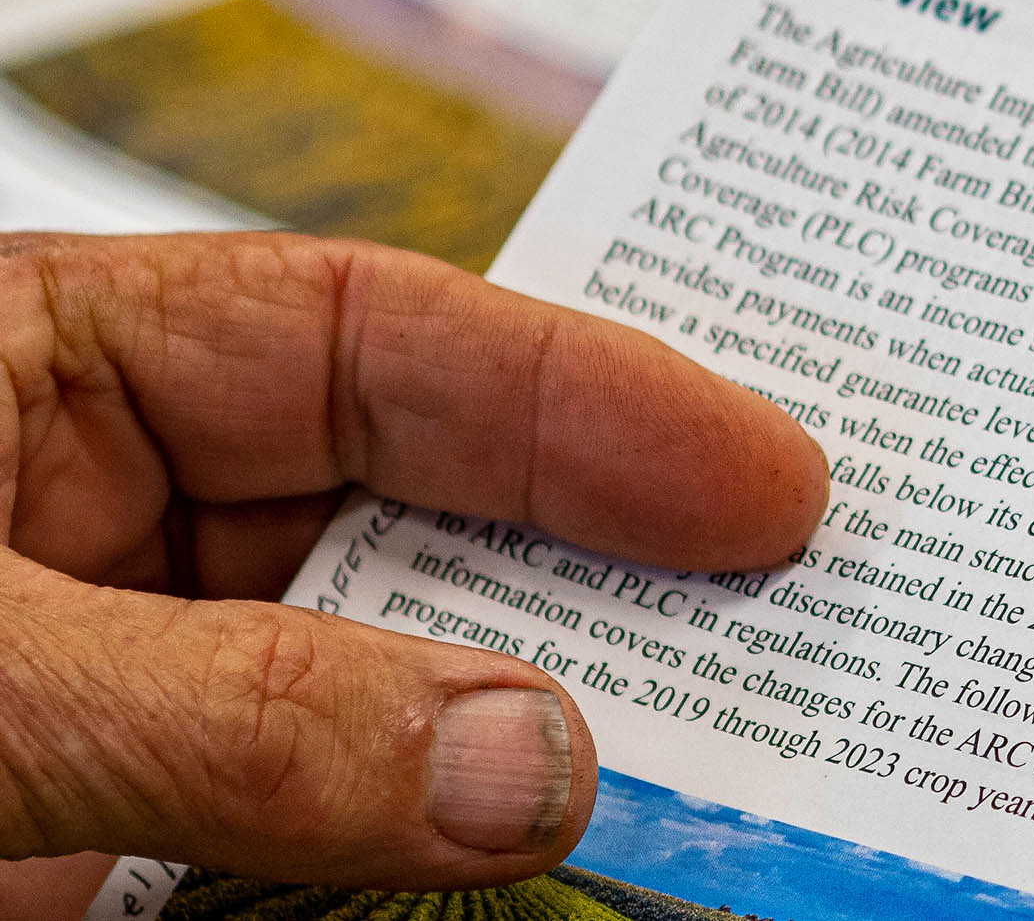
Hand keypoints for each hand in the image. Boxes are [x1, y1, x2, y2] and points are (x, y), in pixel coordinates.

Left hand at [0, 233, 826, 915]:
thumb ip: (240, 712)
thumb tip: (532, 766)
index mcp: (52, 375)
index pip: (367, 342)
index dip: (587, 397)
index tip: (762, 484)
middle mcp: (104, 526)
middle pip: (419, 522)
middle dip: (597, 576)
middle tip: (786, 626)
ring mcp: (121, 703)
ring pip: (393, 708)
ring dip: (531, 755)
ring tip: (699, 781)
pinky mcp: (116, 863)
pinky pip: (324, 863)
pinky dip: (440, 883)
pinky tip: (546, 887)